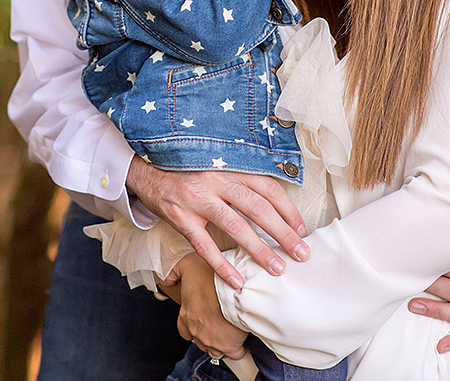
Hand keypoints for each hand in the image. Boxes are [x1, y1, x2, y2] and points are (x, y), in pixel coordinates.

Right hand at [127, 156, 309, 288]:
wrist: (148, 171)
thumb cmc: (190, 172)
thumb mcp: (217, 168)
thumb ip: (242, 182)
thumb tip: (276, 206)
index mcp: (229, 167)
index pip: (267, 188)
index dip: (287, 209)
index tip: (302, 230)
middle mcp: (216, 180)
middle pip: (257, 207)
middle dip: (283, 232)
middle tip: (301, 253)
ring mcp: (198, 199)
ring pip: (235, 226)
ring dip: (258, 249)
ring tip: (277, 268)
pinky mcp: (181, 218)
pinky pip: (204, 245)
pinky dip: (221, 264)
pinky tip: (236, 281)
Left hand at [164, 254, 248, 360]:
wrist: (232, 287)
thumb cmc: (212, 276)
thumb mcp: (187, 266)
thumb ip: (174, 272)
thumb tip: (166, 278)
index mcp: (186, 315)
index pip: (184, 330)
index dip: (193, 327)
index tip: (203, 321)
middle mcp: (196, 330)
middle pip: (201, 341)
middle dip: (210, 334)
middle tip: (221, 323)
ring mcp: (212, 340)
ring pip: (216, 349)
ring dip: (223, 342)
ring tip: (232, 331)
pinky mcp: (228, 345)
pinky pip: (235, 353)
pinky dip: (239, 349)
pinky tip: (243, 340)